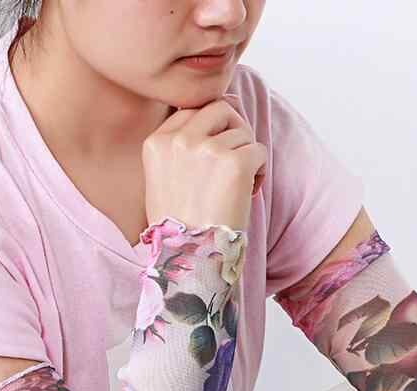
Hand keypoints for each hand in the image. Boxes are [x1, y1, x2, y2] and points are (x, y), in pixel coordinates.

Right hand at [142, 97, 266, 231]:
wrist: (192, 257)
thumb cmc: (181, 226)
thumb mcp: (163, 179)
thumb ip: (180, 146)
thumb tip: (224, 106)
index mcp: (157, 142)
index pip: (192, 110)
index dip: (211, 129)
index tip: (214, 157)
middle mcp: (180, 140)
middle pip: (219, 109)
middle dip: (233, 130)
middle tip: (236, 161)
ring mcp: (207, 149)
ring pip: (243, 133)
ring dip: (247, 157)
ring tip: (239, 187)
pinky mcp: (235, 163)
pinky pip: (259, 151)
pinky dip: (260, 171)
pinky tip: (248, 192)